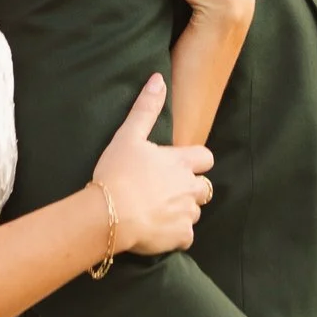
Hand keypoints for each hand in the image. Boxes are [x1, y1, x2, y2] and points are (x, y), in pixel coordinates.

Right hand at [90, 72, 213, 259]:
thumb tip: (158, 79)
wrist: (110, 214)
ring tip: (158, 211)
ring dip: (182, 211)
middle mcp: (189, 187)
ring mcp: (186, 213)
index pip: (206, 158)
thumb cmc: (117, 172)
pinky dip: (175, 234)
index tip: (178, 166)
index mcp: (180, 162)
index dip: (195, 162)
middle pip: (204, 188)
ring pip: (195, 212)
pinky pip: (186, 236)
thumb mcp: (128, 135)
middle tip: (165, 191)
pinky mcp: (180, 237)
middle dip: (190, 189)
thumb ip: (146, 108)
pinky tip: (158, 230)